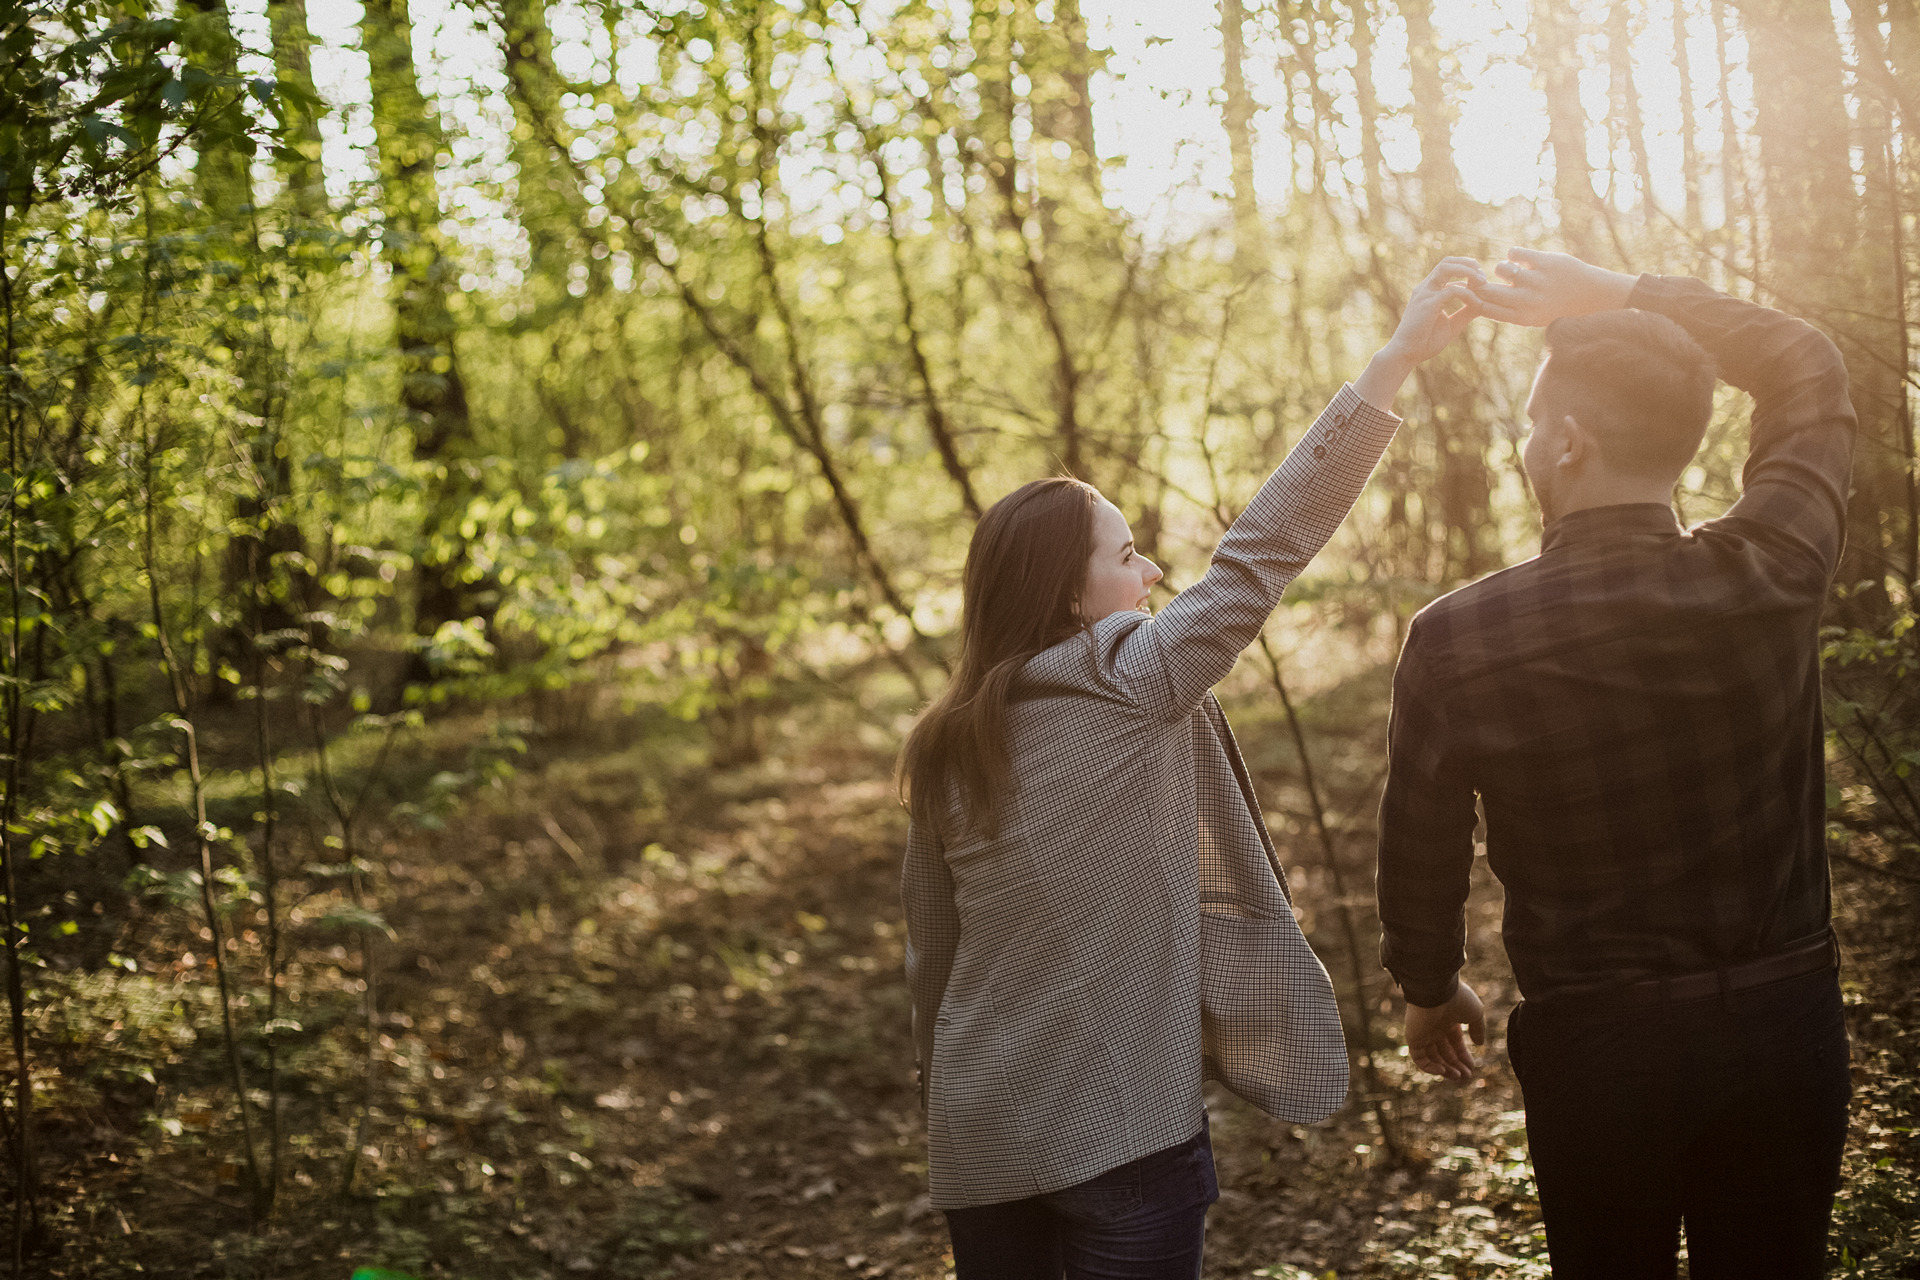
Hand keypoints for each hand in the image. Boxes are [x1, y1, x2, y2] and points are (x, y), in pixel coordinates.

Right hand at [1380, 256, 1488, 366]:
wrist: (1405, 355)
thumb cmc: (1425, 342)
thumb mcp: (1451, 324)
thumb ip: (1465, 312)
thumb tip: (1483, 305)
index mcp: (1430, 290)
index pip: (1449, 267)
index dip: (1468, 270)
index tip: (1483, 283)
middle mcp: (1426, 287)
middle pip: (1447, 261)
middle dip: (1469, 264)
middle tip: (1484, 278)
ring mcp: (1425, 293)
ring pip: (1447, 267)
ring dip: (1468, 271)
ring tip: (1482, 282)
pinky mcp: (1428, 303)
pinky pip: (1452, 290)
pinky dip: (1468, 294)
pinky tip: (1477, 304)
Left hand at [1404, 981, 1484, 1080]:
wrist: (1437, 990)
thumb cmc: (1458, 999)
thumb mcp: (1475, 1014)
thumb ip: (1478, 1029)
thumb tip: (1479, 1044)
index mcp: (1448, 1020)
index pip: (1455, 1043)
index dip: (1463, 1056)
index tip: (1472, 1066)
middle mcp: (1434, 1027)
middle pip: (1444, 1052)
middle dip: (1456, 1065)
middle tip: (1466, 1077)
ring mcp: (1423, 1033)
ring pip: (1432, 1057)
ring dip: (1445, 1069)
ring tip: (1458, 1077)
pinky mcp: (1413, 1037)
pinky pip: (1419, 1058)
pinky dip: (1430, 1067)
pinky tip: (1443, 1071)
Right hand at [1471, 247, 1636, 326]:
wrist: (1591, 294)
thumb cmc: (1556, 305)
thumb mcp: (1532, 316)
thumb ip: (1508, 310)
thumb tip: (1477, 298)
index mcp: (1522, 317)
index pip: (1484, 307)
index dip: (1475, 297)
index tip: (1475, 290)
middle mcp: (1528, 301)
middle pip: (1487, 289)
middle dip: (1481, 282)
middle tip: (1484, 276)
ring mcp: (1537, 281)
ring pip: (1501, 268)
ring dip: (1503, 267)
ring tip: (1512, 268)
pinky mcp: (1545, 262)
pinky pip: (1514, 252)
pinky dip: (1514, 253)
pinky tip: (1521, 258)